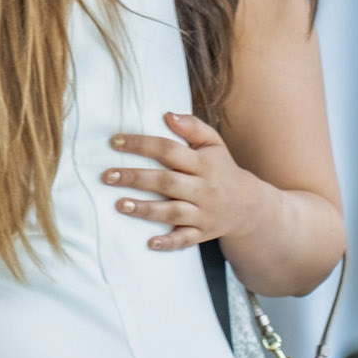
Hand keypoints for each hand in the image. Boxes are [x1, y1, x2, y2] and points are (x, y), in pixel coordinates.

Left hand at [105, 111, 267, 250]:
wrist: (249, 206)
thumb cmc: (221, 169)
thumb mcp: (214, 144)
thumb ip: (193, 127)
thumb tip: (167, 114)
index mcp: (203, 164)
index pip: (169, 150)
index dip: (141, 145)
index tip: (115, 142)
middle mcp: (204, 188)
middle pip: (167, 182)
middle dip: (136, 178)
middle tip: (108, 176)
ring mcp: (203, 213)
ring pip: (173, 211)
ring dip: (146, 209)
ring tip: (119, 205)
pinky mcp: (202, 233)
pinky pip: (186, 239)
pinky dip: (169, 242)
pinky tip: (150, 243)